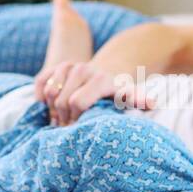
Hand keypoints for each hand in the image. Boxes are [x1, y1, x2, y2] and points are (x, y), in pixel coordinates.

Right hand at [34, 61, 152, 125]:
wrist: (109, 71)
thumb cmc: (118, 91)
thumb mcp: (130, 96)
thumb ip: (139, 100)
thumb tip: (152, 102)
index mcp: (100, 79)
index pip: (76, 102)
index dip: (75, 119)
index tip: (81, 126)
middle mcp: (83, 69)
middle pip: (61, 101)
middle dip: (64, 118)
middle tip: (70, 126)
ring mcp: (68, 65)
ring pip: (49, 93)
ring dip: (52, 109)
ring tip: (63, 117)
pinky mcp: (56, 65)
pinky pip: (40, 83)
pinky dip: (41, 97)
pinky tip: (49, 106)